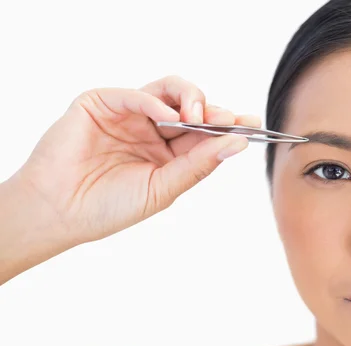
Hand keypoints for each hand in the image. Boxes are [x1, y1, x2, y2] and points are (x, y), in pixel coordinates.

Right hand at [13, 75, 259, 244]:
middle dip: (215, 112)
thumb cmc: (109, 207)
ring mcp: (130, 115)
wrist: (60, 212)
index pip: (205, 134)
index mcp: (168, 153)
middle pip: (193, 109)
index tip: (254, 125)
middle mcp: (152, 130)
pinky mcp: (104, 103)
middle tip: (231, 119)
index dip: (229, 128)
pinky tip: (172, 118)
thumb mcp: (162, 189)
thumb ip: (198, 165)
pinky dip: (157, 102)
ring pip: (170, 91)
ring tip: (201, 117)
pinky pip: (137, 94)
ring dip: (192, 99)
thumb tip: (237, 144)